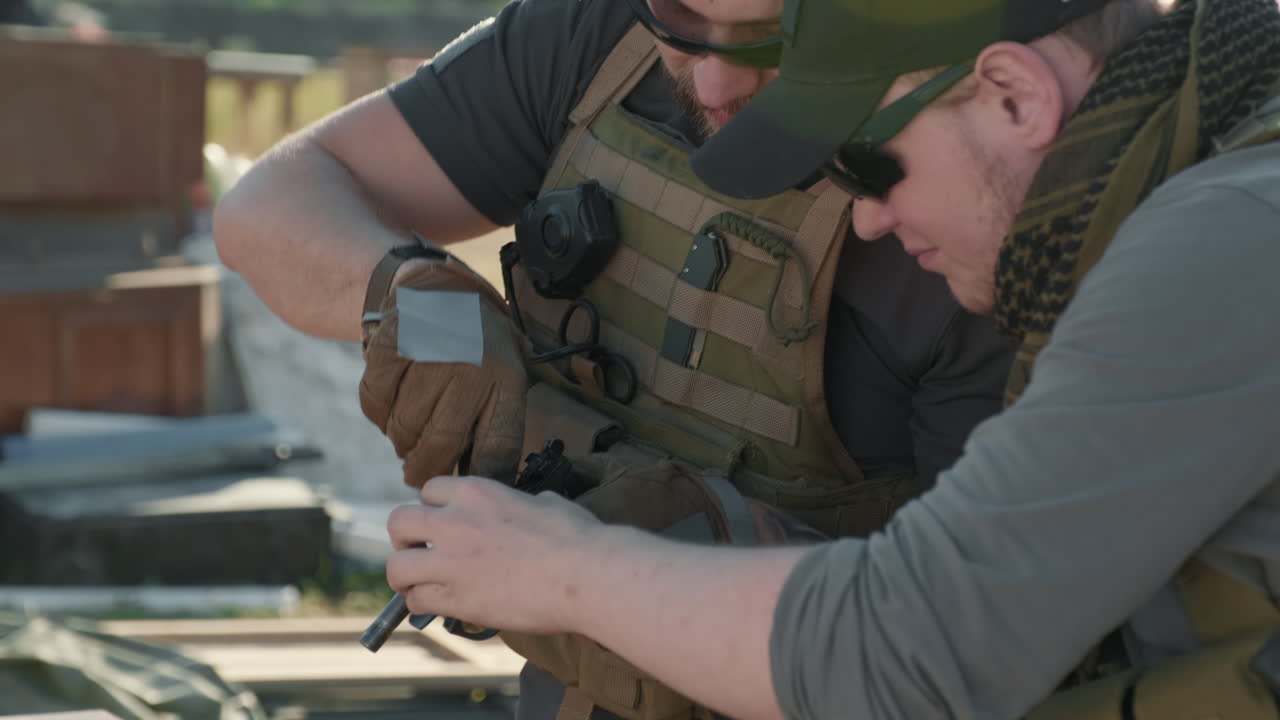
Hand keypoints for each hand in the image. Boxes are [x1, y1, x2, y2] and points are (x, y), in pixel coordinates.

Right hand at [359, 259, 528, 486]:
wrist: (438, 288)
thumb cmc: (477, 347)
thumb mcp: (506, 375)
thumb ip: (496, 424)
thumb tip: (482, 485)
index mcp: (506, 379)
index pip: (497, 449)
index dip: (481, 478)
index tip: (467, 492)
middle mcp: (470, 368)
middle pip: (442, 447)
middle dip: (428, 469)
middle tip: (419, 474)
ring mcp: (428, 356)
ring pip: (404, 431)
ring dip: (403, 442)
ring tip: (410, 434)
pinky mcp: (390, 348)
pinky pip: (375, 405)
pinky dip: (379, 414)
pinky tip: (393, 404)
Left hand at [385, 475, 603, 632]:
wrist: (585, 575)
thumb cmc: (577, 538)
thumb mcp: (545, 502)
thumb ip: (522, 503)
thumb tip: (529, 509)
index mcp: (476, 492)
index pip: (428, 490)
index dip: (433, 508)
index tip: (441, 524)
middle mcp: (455, 521)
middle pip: (398, 522)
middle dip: (406, 539)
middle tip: (421, 553)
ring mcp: (451, 561)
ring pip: (396, 566)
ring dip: (405, 576)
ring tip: (420, 584)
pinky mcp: (456, 598)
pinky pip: (416, 601)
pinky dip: (421, 605)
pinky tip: (438, 605)